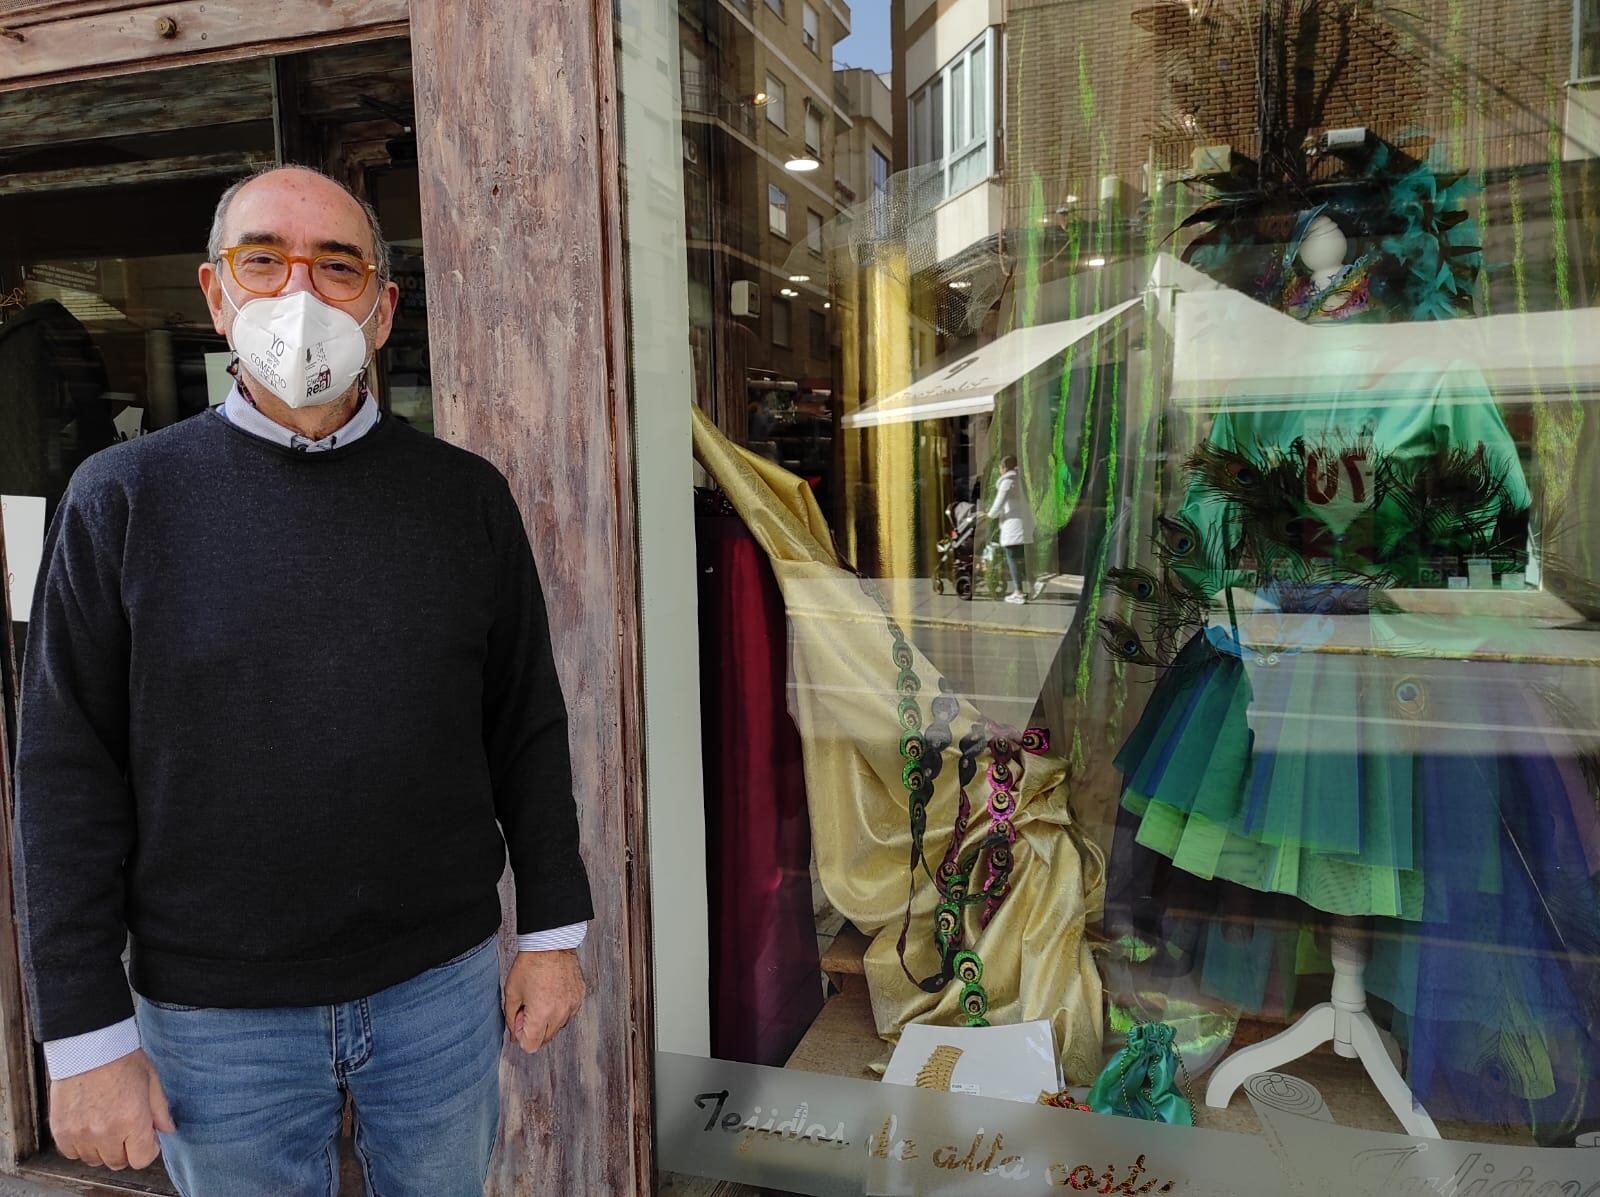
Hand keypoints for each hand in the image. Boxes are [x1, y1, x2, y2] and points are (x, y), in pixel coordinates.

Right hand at [49, 1048, 174, 1171]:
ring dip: (102, 1148)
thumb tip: (167, 1130)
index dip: (147, 1149)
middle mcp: (105, 1132)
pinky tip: (88, 1126)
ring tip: (106, 1124)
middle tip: (126, 1129)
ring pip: (94, 1160)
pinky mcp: (61, 1131)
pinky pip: (71, 1153)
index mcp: (132, 1121)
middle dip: (126, 1149)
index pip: (141, 1159)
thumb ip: (160, 1110)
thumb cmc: (121, 1059)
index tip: (146, 1138)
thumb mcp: (151, 1081)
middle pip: (118, 1162)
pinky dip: (80, 1145)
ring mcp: (80, 1134)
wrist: (88, 1046)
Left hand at [502, 949, 585, 1053]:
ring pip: (558, 1027)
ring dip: (548, 1020)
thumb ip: (511, 1018)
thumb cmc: (530, 964)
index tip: (519, 1019)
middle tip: (528, 1007)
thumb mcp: (511, 992)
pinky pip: (568, 1013)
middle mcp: (560, 1013)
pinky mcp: (579, 996)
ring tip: (541, 998)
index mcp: (541, 1014)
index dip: (521, 1036)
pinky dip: (560, 1010)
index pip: (531, 1046)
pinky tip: (552, 994)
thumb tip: (514, 1034)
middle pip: (545, 1039)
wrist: (551, 942)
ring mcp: (572, 1005)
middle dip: (534, 1029)